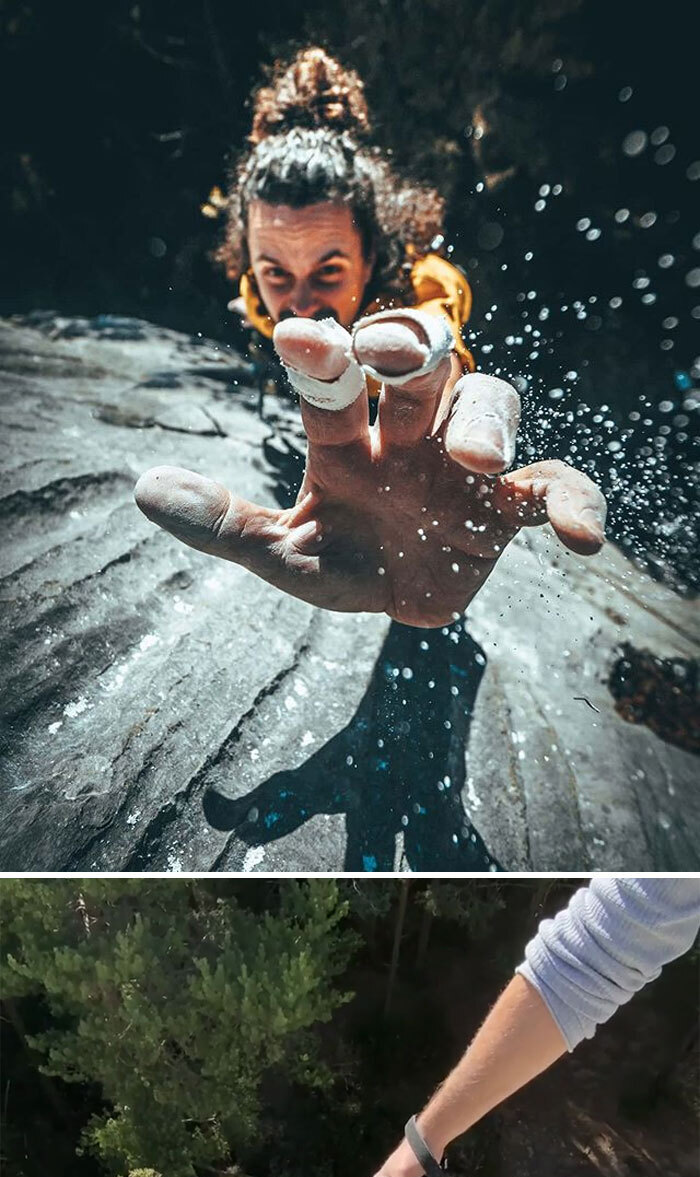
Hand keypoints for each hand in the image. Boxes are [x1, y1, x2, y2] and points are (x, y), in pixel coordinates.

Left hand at [135, 310, 606, 628]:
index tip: (299, 339)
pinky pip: (554, 485)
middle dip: (408, 347)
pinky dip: (575, 504)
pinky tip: (583, 541)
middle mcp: (408, 432)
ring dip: (483, 420)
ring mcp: (465, 463)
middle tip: (391, 353)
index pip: (334, 382)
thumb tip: (143, 488)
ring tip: (470, 461)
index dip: (322, 357)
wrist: (403, 602)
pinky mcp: (512, 506)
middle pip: (420, 361)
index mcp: (347, 436)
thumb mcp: (282, 555)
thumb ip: (224, 525)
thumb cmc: (343, 559)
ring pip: (488, 398)